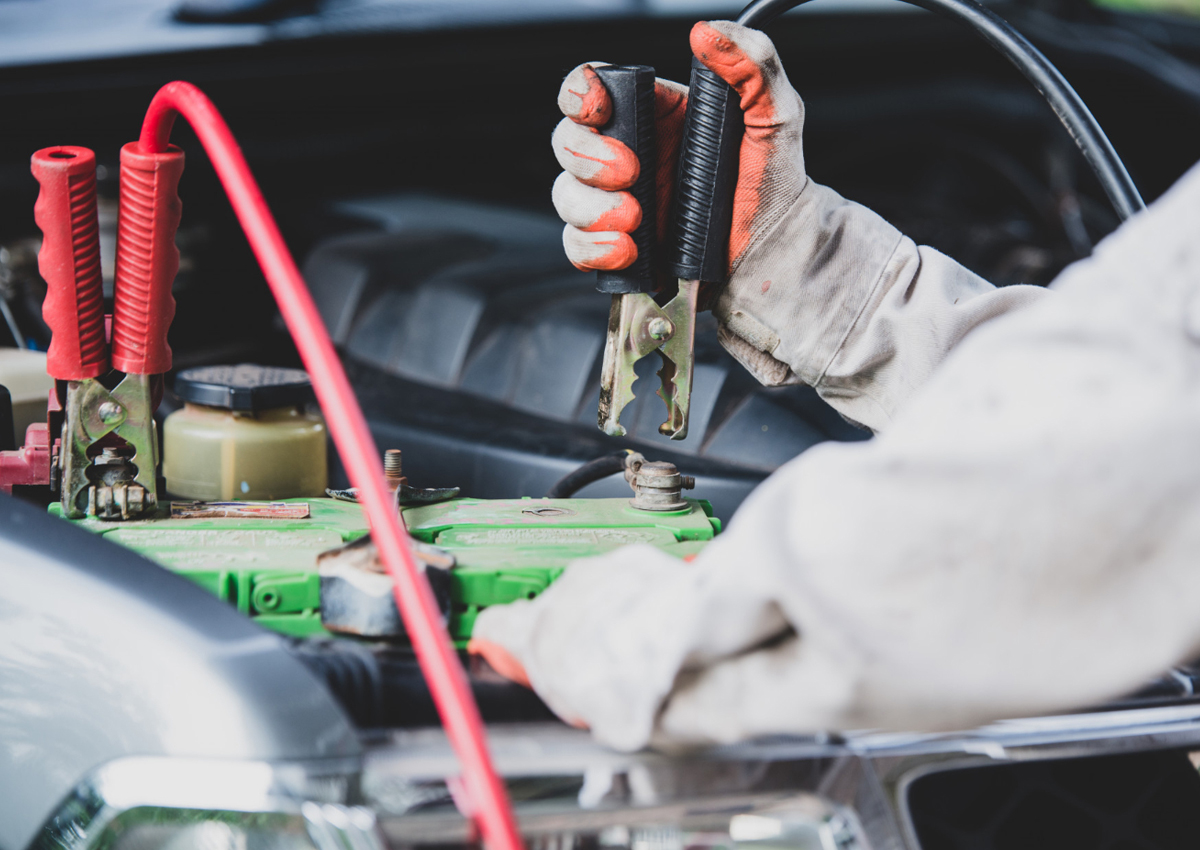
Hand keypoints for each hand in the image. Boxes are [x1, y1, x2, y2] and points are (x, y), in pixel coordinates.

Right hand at [551, 21, 805, 278]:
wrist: (775, 253)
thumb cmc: (774, 186)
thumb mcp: (776, 117)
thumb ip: (752, 66)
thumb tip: (709, 34)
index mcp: (656, 115)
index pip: (593, 87)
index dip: (579, 93)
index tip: (597, 109)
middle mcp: (630, 154)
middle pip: (567, 141)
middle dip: (586, 157)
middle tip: (630, 173)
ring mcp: (618, 201)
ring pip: (565, 194)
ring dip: (590, 207)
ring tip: (635, 219)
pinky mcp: (617, 245)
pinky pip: (577, 245)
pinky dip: (593, 248)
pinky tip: (628, 249)